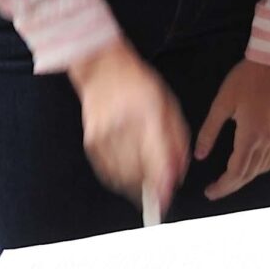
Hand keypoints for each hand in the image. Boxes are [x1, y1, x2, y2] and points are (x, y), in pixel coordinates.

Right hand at [67, 36, 189, 207]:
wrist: (103, 68)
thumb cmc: (140, 84)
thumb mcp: (169, 107)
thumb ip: (177, 142)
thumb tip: (178, 174)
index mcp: (148, 114)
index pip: (156, 158)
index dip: (162, 184)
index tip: (167, 199)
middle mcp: (124, 126)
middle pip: (138, 172)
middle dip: (151, 187)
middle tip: (160, 191)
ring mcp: (104, 135)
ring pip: (123, 176)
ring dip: (136, 185)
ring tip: (145, 179)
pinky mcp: (92, 142)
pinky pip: (108, 172)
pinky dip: (121, 178)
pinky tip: (129, 173)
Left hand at [196, 61, 269, 200]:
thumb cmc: (245, 79)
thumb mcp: (222, 104)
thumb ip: (209, 132)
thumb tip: (200, 155)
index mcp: (250, 135)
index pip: (236, 172)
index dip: (222, 186)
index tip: (209, 192)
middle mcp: (266, 140)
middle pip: (248, 174)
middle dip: (231, 186)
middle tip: (215, 191)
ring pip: (262, 168)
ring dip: (245, 178)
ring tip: (230, 181)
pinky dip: (260, 168)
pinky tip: (253, 167)